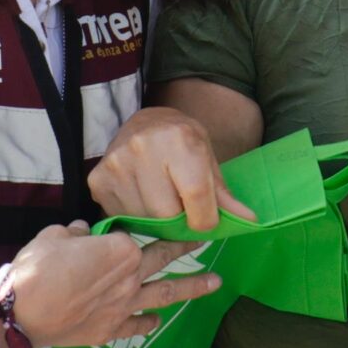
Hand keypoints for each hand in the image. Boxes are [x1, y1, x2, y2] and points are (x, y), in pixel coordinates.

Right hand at [1, 223, 217, 347]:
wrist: (21, 314)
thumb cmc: (36, 269)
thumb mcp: (53, 236)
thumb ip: (74, 233)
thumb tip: (80, 234)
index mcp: (120, 249)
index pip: (134, 234)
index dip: (133, 228)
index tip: (137, 223)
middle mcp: (130, 277)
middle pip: (162, 258)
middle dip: (185, 248)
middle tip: (205, 241)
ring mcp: (124, 306)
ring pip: (164, 293)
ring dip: (192, 287)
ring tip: (216, 282)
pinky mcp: (111, 330)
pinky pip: (137, 325)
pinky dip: (148, 323)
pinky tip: (157, 322)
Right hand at [88, 107, 254, 232]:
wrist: (146, 124)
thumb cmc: (183, 143)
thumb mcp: (208, 159)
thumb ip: (223, 194)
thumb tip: (249, 221)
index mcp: (179, 140)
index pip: (196, 197)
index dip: (206, 220)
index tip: (206, 222)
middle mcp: (143, 148)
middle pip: (167, 215)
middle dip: (181, 223)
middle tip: (184, 213)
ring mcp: (116, 164)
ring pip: (144, 221)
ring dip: (158, 223)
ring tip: (162, 201)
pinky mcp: (97, 180)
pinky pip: (122, 218)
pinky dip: (137, 218)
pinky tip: (142, 200)